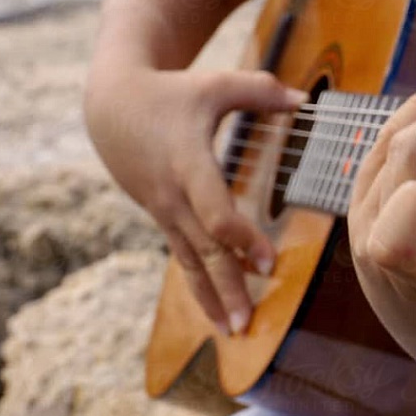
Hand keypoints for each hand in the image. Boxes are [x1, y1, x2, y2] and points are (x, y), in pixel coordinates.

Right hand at [85, 68, 305, 334]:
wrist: (110, 105)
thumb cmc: (170, 92)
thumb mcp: (214, 85)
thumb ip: (260, 91)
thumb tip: (305, 100)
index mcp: (189, 164)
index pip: (215, 213)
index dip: (242, 239)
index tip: (268, 263)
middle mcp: (174, 196)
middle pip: (204, 250)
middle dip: (227, 288)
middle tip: (247, 324)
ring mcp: (165, 210)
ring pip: (189, 261)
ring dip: (211, 298)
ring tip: (233, 331)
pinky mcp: (162, 217)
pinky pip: (182, 256)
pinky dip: (199, 283)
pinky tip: (217, 310)